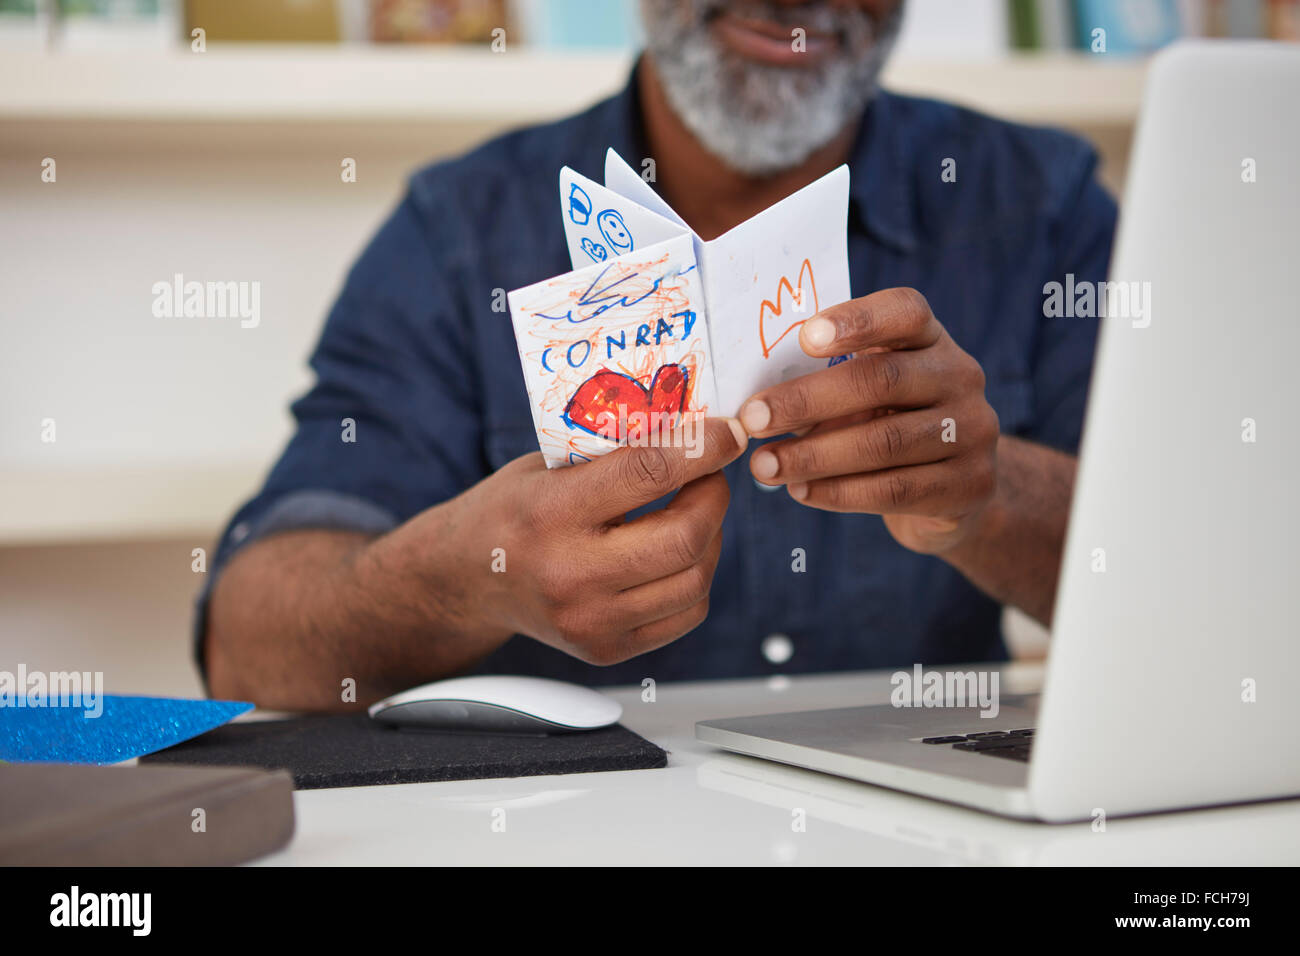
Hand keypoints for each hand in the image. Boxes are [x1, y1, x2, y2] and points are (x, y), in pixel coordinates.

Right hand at [458, 418, 747, 664]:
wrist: (468, 578)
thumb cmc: (514, 510)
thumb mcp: (549, 465)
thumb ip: (615, 453)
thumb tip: (694, 430)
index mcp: (552, 511)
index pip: (649, 472)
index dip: (703, 448)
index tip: (727, 434)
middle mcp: (570, 573)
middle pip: (685, 536)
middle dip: (714, 496)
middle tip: (712, 475)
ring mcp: (590, 620)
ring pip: (695, 579)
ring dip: (712, 538)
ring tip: (696, 514)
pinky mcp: (605, 649)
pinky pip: (686, 614)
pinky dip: (696, 578)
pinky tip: (679, 556)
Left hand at [738, 287, 998, 554]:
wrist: (953, 490)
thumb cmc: (887, 424)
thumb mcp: (867, 392)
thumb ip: (826, 381)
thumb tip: (757, 399)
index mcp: (931, 340)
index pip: (906, 312)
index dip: (857, 320)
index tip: (804, 337)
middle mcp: (960, 377)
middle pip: (882, 380)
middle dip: (807, 400)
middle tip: (753, 418)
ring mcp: (973, 432)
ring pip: (884, 442)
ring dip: (814, 456)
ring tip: (763, 466)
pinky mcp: (969, 485)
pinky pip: (895, 489)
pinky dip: (839, 492)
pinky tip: (800, 490)